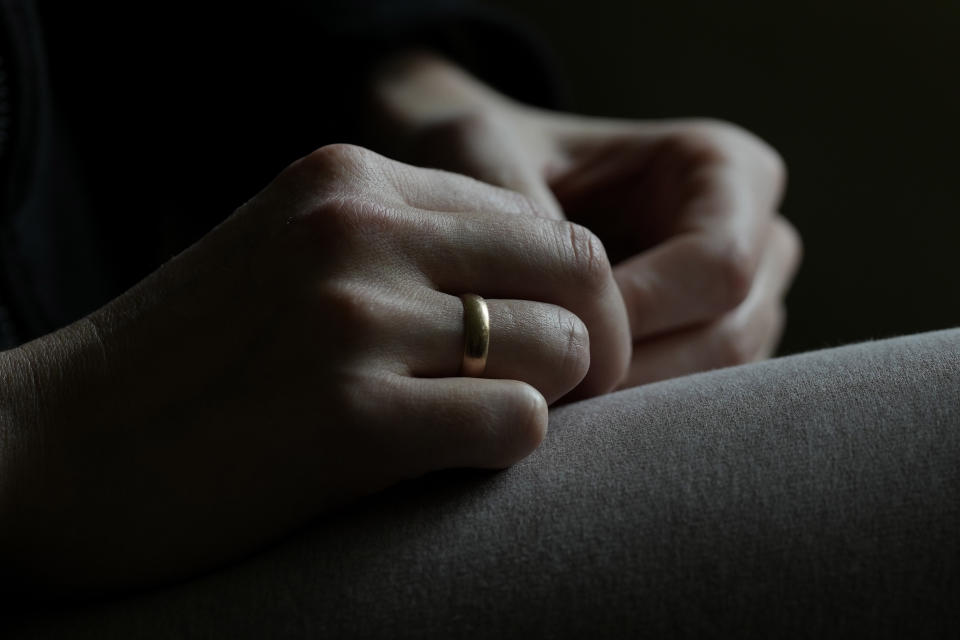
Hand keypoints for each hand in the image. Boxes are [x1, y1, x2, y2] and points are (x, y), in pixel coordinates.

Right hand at [0, 144, 629, 592]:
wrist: (57, 449)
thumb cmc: (194, 361)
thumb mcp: (295, 258)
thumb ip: (405, 246)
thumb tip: (534, 285)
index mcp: (348, 179)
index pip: (536, 217)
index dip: (563, 288)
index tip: (539, 341)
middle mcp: (356, 230)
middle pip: (576, 268)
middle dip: (592, 338)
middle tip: (560, 391)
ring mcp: (352, 320)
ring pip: (561, 346)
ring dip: (549, 396)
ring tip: (485, 422)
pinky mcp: (348, 419)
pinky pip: (518, 421)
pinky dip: (508, 447)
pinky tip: (449, 458)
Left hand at [368, 53, 801, 385]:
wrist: (492, 177)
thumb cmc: (493, 151)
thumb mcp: (484, 148)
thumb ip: (517, 209)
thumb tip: (557, 303)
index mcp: (725, 168)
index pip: (718, 263)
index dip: (640, 310)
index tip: (556, 332)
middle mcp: (754, 237)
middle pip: (730, 333)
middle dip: (637, 372)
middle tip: (548, 392)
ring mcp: (744, 301)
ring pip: (719, 384)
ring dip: (634, 409)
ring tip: (550, 407)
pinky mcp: (712, 348)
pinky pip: (692, 403)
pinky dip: (632, 420)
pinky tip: (568, 415)